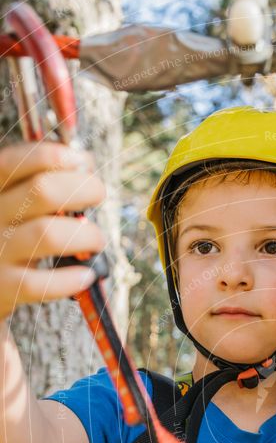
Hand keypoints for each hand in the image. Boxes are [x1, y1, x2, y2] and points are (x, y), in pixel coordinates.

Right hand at [0, 141, 105, 319]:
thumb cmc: (11, 234)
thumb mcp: (16, 203)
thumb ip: (40, 181)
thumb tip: (84, 162)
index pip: (14, 160)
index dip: (54, 155)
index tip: (82, 162)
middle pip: (41, 191)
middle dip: (83, 188)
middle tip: (99, 194)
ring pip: (47, 234)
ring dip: (85, 235)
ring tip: (97, 240)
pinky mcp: (4, 287)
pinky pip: (39, 284)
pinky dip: (69, 280)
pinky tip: (86, 276)